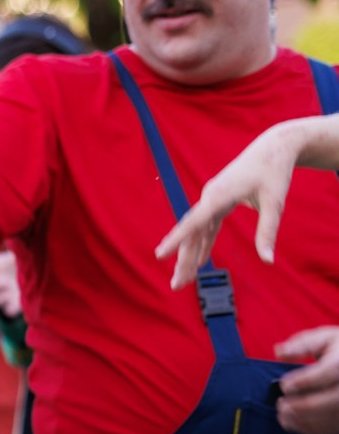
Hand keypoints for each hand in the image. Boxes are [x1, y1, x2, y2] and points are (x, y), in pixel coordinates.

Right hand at [156, 119, 310, 289]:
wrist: (274, 147)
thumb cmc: (275, 172)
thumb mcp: (275, 203)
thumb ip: (267, 231)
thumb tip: (268, 261)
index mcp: (218, 196)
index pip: (193, 223)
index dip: (175, 241)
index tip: (159, 255)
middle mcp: (209, 198)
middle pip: (191, 234)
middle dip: (183, 260)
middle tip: (176, 285)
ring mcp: (212, 199)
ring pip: (197, 232)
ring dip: (191, 255)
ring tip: (184, 279)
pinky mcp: (219, 201)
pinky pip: (207, 226)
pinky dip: (203, 244)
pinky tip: (201, 261)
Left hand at [276, 327, 338, 433]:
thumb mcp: (324, 339)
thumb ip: (302, 345)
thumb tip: (279, 352)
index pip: (328, 372)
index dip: (304, 381)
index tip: (284, 385)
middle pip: (334, 400)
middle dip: (305, 405)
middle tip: (281, 405)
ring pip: (334, 416)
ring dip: (306, 420)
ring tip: (283, 416)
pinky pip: (334, 427)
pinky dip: (313, 429)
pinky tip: (293, 423)